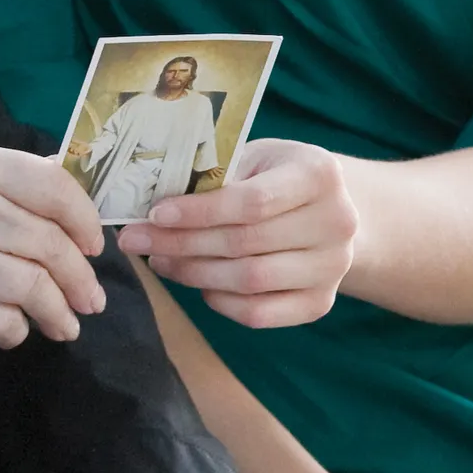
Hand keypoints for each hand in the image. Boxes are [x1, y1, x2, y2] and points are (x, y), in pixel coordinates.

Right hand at [0, 138, 109, 346]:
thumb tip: (51, 183)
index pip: (51, 185)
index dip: (83, 219)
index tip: (91, 243)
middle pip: (50, 243)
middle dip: (80, 277)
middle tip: (92, 298)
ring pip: (34, 286)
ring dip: (59, 311)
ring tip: (67, 324)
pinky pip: (2, 321)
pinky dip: (17, 330)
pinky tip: (15, 331)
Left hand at [119, 137, 358, 326]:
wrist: (333, 211)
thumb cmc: (277, 177)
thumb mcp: (254, 159)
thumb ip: (214, 177)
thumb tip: (149, 205)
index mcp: (320, 175)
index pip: (252, 202)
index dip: (198, 212)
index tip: (153, 215)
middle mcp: (337, 223)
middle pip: (245, 244)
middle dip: (181, 244)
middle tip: (135, 241)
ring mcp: (333, 268)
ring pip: (249, 281)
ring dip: (193, 274)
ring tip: (160, 260)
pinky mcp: (322, 303)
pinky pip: (260, 314)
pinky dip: (220, 302)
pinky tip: (197, 284)